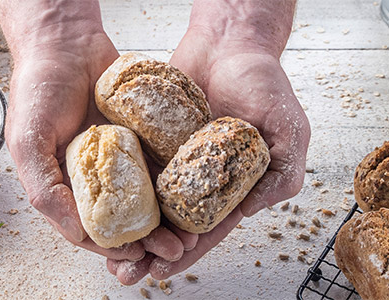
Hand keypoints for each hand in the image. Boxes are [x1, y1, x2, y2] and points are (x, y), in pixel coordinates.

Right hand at [0, 0, 187, 263]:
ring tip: (189, 234)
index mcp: (62, 186)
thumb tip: (76, 234)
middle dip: (148, 241)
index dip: (113, 247)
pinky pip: (160, 166)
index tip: (138, 256)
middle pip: (124, 222)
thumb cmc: (38, 87)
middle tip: (173, 250)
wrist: (66, 41)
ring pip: (147, 201)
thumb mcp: (28, 142)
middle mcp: (93, 178)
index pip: (89, 229)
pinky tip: (193, 198)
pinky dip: (176, 186)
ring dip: (167, 221)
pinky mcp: (141, 138)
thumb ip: (45, 190)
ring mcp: (119, 159)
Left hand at [109, 0, 308, 281]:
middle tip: (125, 272)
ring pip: (149, 205)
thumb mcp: (288, 127)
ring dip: (131, 230)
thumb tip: (257, 208)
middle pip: (174, 226)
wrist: (229, 40)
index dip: (188, 252)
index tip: (163, 269)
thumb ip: (283, 170)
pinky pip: (133, 169)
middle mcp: (202, 180)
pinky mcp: (153, 140)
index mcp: (235, 187)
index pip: (209, 230)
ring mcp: (176, 161)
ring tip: (106, 252)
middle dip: (151, 252)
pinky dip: (118, 190)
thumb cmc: (264, 81)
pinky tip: (99, 208)